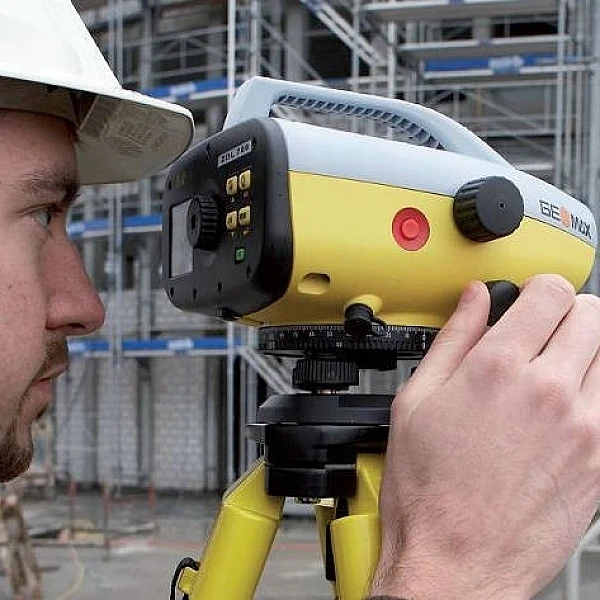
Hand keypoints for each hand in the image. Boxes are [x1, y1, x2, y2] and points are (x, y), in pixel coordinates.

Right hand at [370, 274, 599, 599]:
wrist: (456, 562)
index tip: (529, 300)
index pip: (549, 293)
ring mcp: (586, 428)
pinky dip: (595, 394)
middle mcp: (550, 392)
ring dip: (587, 351)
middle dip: (566, 314)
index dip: (538, 288)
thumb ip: (452, 339)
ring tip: (556, 370)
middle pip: (591, 314)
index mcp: (498, 369)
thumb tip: (473, 300)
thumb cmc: (429, 490)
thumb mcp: (416, 401)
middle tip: (543, 333)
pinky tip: (567, 408)